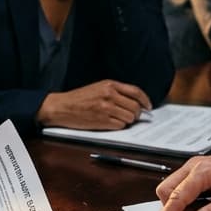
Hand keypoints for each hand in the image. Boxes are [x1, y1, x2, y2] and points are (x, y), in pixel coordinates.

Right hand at [37, 80, 151, 129]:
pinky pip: (120, 126)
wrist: (62, 107)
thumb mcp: (98, 87)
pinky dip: (119, 126)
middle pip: (135, 107)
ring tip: (119, 119)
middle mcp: (109, 95)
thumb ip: (116, 91)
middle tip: (134, 116)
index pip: (136, 92)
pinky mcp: (102, 121)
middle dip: (137, 114)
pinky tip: (111, 123)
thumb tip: (135, 101)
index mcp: (110, 85)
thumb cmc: (80, 98)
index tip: (148, 107)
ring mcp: (106, 109)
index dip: (145, 100)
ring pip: (129, 118)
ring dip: (128, 121)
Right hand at [150, 149, 210, 210]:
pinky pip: (181, 188)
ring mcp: (193, 168)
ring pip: (172, 189)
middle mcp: (194, 166)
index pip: (177, 196)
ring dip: (180, 206)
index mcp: (204, 171)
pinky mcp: (196, 173)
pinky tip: (204, 206)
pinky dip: (186, 201)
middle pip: (167, 191)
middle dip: (172, 210)